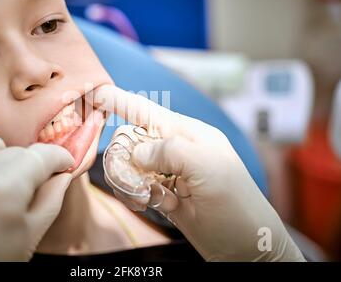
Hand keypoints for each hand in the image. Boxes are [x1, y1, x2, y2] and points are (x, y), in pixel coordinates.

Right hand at [93, 85, 304, 261]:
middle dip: (124, 157)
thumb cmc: (237, 206)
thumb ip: (170, 150)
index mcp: (188, 134)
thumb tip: (137, 152)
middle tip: (135, 179)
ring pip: (130, 166)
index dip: (119, 101)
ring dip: (129, 181)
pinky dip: (135, 195)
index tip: (94, 93)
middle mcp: (176, 150)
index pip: (146, 111)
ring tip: (146, 197)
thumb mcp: (209, 168)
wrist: (247, 248)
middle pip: (131, 140)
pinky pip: (135, 188)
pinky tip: (152, 204)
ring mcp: (168, 174)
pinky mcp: (163, 195)